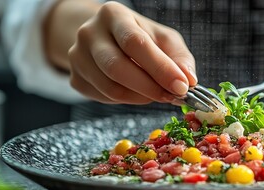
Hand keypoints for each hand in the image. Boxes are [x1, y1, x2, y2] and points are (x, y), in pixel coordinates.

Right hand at [67, 2, 196, 103]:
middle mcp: (89, 33)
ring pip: (110, 88)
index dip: (160, 68)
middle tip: (172, 96)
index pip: (135, 43)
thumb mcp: (163, 39)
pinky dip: (127, 101)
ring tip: (158, 94)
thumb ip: (179, 58)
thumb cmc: (140, 38)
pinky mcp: (75, 79)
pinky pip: (104, 98)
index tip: (181, 86)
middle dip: (150, 87)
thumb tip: (188, 80)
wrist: (105, 39)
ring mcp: (77, 57)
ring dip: (141, 98)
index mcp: (113, 15)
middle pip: (117, 67)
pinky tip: (138, 93)